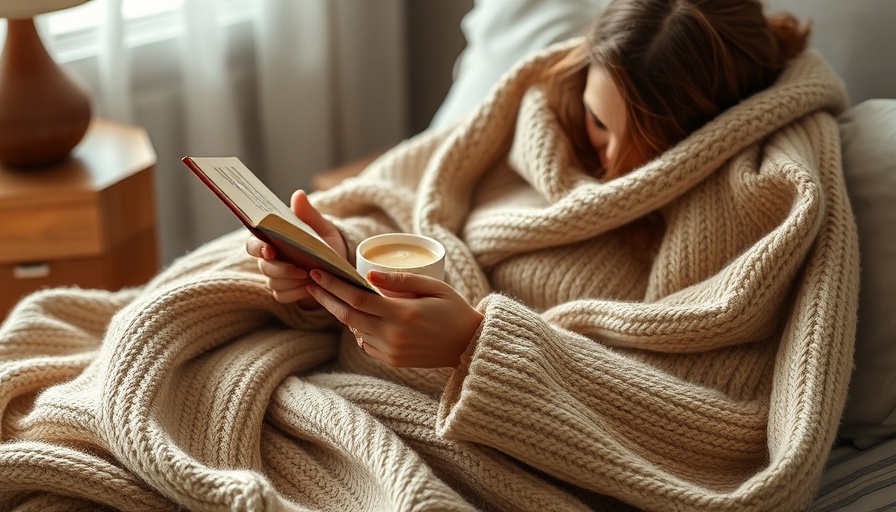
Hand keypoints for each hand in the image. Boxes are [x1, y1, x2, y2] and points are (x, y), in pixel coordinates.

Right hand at [246, 189, 346, 305]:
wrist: (340, 268)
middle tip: (303, 270)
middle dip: (282, 269)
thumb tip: (299, 195)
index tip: (270, 250)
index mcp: (274, 240)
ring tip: (311, 277)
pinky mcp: (284, 292)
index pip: (253, 244)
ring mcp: (276, 277)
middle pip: (264, 267)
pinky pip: (282, 296)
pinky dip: (297, 293)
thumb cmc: (328, 245)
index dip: (257, 248)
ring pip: (273, 283)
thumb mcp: (323, 228)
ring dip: (292, 282)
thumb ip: (309, 214)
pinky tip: (310, 287)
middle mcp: (270, 259)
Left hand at [305, 269, 483, 367]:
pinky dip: (357, 328)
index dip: (334, 285)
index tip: (317, 272)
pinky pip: (365, 343)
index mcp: (402, 314)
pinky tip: (355, 316)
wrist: (469, 345)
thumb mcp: (434, 287)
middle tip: (311, 282)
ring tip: (328, 294)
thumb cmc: (454, 309)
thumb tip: (368, 276)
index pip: (357, 298)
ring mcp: (391, 351)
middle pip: (348, 315)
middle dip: (327, 297)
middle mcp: (393, 335)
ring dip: (340, 312)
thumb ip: (401, 281)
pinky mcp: (392, 360)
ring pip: (354, 329)